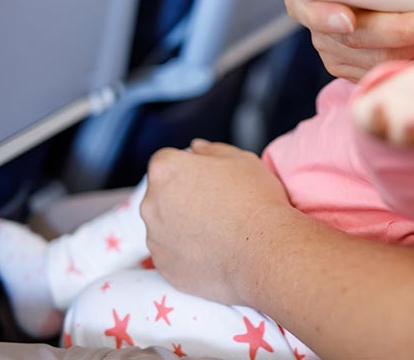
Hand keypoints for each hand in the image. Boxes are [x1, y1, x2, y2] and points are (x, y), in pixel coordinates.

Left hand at [140, 140, 293, 304]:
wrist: (263, 251)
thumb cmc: (255, 201)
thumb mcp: (242, 159)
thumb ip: (212, 150)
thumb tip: (196, 148)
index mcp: (167, 170)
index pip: (167, 161)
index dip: (189, 169)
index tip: (208, 180)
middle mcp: (151, 202)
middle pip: (161, 194)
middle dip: (182, 196)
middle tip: (216, 205)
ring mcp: (155, 237)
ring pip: (165, 224)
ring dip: (183, 224)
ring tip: (217, 230)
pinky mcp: (163, 265)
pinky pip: (171, 253)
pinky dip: (186, 251)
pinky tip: (213, 249)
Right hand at [283, 0, 413, 81]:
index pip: (305, 7)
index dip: (322, 15)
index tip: (349, 18)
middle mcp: (320, 27)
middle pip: (352, 39)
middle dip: (396, 32)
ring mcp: (338, 53)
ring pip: (373, 59)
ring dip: (410, 46)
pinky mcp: (359, 72)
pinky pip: (383, 72)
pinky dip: (409, 61)